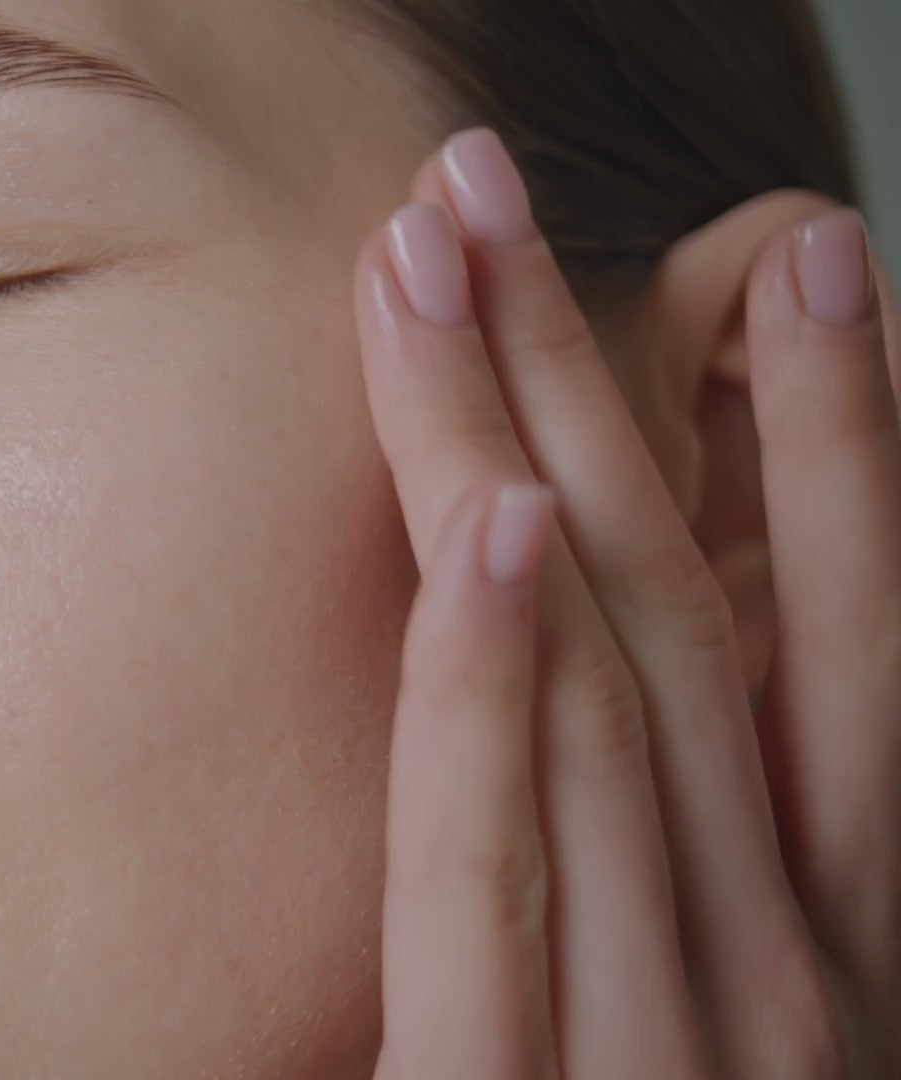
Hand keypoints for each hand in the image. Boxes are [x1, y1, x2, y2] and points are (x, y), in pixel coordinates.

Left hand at [358, 129, 900, 1078]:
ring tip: (450, 266)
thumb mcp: (674, 1043)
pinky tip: (497, 537)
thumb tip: (570, 694)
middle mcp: (794, 979)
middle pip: (693, 615)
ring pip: (606, 697)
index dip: (822, 437)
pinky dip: (507, 700)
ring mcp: (689, 1051)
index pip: (826, 645)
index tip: (782, 257)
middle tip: (498, 184)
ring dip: (523, 458)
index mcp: (824, 957)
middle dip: (604, 381)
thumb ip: (644, 893)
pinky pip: (514, 876)